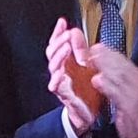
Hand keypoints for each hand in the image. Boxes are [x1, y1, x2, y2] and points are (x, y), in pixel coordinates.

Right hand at [46, 17, 98, 137]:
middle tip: (67, 34)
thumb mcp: (85, 65)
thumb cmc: (84, 90)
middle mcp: (60, 71)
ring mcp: (60, 82)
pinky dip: (57, 79)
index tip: (62, 23)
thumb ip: (80, 49)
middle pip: (52, 53)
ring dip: (59, 56)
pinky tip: (61, 73)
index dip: (58, 33)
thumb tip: (75, 31)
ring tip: (66, 48)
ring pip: (53, 67)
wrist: (86, 114)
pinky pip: (56, 86)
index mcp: (65, 62)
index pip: (57, 44)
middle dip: (58, 42)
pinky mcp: (64, 95)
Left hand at [87, 44, 137, 137]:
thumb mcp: (124, 87)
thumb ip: (114, 74)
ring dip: (105, 68)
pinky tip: (98, 81)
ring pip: (119, 77)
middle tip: (91, 52)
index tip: (95, 47)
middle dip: (105, 57)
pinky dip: (107, 86)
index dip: (108, 52)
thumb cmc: (130, 106)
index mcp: (136, 75)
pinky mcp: (129, 106)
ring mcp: (134, 94)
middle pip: (120, 65)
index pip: (122, 59)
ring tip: (92, 63)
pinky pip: (118, 94)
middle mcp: (137, 82)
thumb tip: (99, 59)